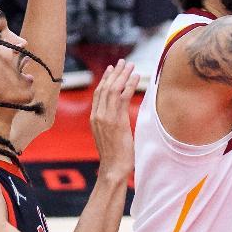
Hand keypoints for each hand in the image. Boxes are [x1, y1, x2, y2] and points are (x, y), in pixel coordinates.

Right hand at [90, 60, 138, 180]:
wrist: (113, 169)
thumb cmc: (116, 156)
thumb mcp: (110, 136)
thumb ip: (112, 123)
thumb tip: (120, 116)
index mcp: (95, 118)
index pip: (98, 93)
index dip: (105, 79)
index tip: (112, 69)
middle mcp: (98, 116)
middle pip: (105, 87)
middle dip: (115, 73)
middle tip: (123, 62)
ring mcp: (106, 118)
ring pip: (113, 90)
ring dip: (123, 75)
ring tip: (131, 66)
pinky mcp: (116, 121)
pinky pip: (122, 98)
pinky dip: (129, 85)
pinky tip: (136, 77)